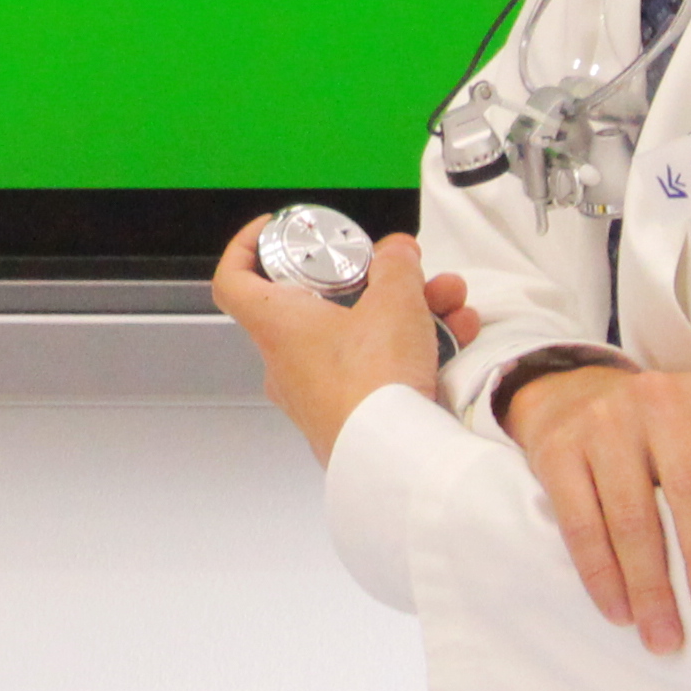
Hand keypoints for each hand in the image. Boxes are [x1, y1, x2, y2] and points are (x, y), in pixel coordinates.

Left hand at [209, 223, 457, 461]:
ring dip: (410, 314)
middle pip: (323, 305)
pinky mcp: (351, 417)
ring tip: (451, 302)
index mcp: (278, 325)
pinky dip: (415, 351)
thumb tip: (396, 253)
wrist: (393, 460)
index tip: (276, 231)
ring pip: (361, 336)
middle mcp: (288, 361)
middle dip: (376, 283)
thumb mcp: (393, 301)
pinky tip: (457, 339)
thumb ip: (396, 266)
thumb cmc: (374, 382)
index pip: (234, 280)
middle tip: (409, 271)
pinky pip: (380, 372)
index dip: (247, 248)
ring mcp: (319, 393)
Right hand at [495, 362, 690, 650]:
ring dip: (650, 584)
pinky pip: (580, 524)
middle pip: (688, 488)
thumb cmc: (670, 431)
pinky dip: (600, 574)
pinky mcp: (557, 451)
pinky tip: (618, 611)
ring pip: (631, 516)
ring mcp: (603, 424)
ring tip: (665, 635)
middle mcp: (659, 400)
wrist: (575, 394)